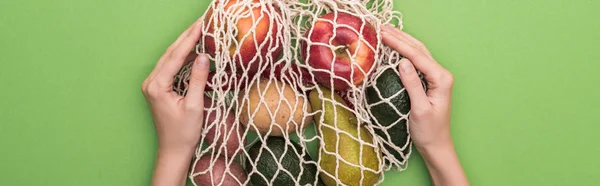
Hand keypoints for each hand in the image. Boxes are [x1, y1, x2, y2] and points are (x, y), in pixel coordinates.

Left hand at [142, 19, 209, 185]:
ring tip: (199, 33)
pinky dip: (182, 58)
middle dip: (186, 38)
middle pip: (170, 54)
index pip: (175, 57)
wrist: (174, 150)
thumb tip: (203, 57)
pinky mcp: (158, 88)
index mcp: (157, 86)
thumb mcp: (195, 105)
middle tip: (200, 23)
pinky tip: (193, 52)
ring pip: (169, 59)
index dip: (189, 40)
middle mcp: (151, 83)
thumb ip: (198, 79)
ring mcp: (153, 85)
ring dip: (184, 46)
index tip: (201, 26)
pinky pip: (170, 67)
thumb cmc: (184, 132)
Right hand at [381, 25, 467, 185]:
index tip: (382, 35)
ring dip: (402, 41)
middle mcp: (441, 74)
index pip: (417, 56)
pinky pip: (417, 61)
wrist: (436, 145)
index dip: (399, 44)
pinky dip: (405, 51)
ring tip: (386, 31)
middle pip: (419, 49)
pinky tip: (396, 46)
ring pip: (418, 52)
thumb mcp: (419, 109)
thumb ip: (412, 84)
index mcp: (441, 79)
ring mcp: (436, 77)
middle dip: (400, 37)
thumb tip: (402, 61)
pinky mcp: (429, 81)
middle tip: (381, 28)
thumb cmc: (429, 131)